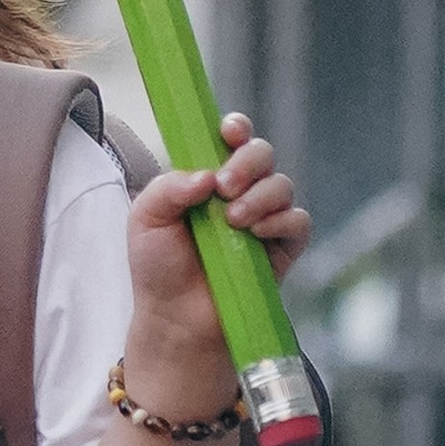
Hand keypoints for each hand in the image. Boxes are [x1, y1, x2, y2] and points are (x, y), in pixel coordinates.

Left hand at [124, 111, 309, 386]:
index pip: (230, 138)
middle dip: (247, 162)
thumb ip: (168, 187)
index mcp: (208, 176)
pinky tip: (256, 235)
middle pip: (261, 153)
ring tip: (233, 221)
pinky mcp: (284, 246)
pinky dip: (280, 222)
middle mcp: (241, 190)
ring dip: (260, 196)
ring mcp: (264, 217)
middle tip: (224, 188)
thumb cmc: (158, 266)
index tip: (228, 133)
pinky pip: (298, 221)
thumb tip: (207, 176)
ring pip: (281, 184)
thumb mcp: (146, 219)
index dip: (235, 128)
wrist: (176, 317)